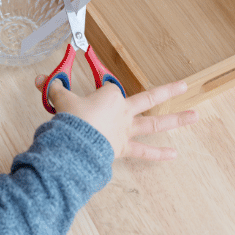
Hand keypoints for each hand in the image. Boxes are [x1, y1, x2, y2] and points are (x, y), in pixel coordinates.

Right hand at [35, 76, 198, 159]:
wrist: (75, 144)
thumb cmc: (70, 121)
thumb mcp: (60, 101)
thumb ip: (54, 90)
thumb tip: (39, 80)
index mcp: (109, 95)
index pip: (108, 89)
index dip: (98, 92)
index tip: (84, 99)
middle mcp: (123, 110)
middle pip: (149, 98)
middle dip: (169, 91)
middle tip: (185, 85)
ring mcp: (127, 130)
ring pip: (155, 124)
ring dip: (177, 120)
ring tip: (195, 116)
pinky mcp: (125, 148)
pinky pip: (144, 152)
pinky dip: (159, 154)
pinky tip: (174, 154)